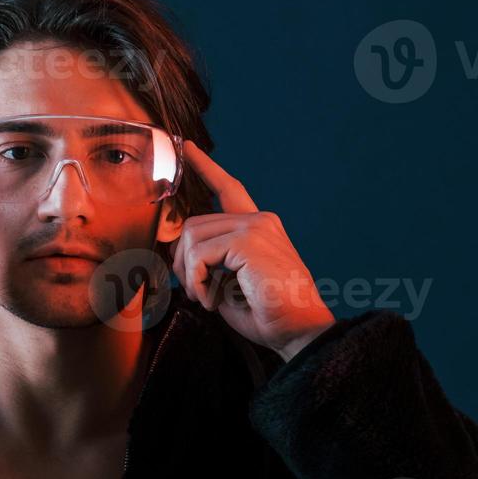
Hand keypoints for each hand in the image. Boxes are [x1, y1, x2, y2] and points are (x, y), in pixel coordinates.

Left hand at [170, 141, 334, 361]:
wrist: (299, 330)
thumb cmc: (268, 314)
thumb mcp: (230, 283)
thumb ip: (209, 262)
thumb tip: (178, 256)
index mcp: (259, 228)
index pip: (229, 189)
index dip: (206, 168)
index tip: (189, 148)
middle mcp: (260, 221)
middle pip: (195, 223)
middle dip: (183, 260)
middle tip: (193, 291)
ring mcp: (256, 227)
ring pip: (192, 235)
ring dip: (189, 273)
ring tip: (204, 298)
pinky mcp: (249, 240)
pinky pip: (200, 253)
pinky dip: (196, 281)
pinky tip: (210, 300)